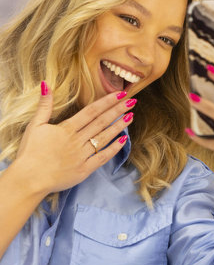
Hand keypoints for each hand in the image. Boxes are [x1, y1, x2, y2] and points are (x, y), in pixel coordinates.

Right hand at [13, 84, 133, 194]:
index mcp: (67, 129)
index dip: (107, 102)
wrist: (29, 179)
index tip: (120, 94)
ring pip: (104, 138)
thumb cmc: (30, 152)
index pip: (91, 111)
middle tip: (132, 101)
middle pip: (101, 122)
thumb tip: (46, 85)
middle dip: (118, 111)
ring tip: (131, 117)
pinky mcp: (85, 169)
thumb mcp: (34, 126)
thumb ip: (44, 106)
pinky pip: (102, 157)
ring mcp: (82, 155)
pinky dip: (114, 149)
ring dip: (119, 126)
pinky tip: (124, 140)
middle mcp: (77, 140)